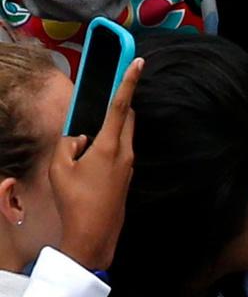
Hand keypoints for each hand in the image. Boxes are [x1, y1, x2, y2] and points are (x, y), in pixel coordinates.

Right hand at [51, 59, 141, 271]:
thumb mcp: (60, 168)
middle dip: (116, 106)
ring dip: (109, 130)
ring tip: (83, 149)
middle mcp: (125, 152)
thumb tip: (79, 138)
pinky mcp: (127, 176)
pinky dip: (107, 147)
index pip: (120, 105)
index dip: (129, 81)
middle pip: (126, 117)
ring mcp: (129, 165)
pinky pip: (119, 152)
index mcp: (109, 146)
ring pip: (123, 135)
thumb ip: (67, 144)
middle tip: (100, 105)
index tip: (138, 62)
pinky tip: (88, 165)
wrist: (95, 233)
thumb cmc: (76, 201)